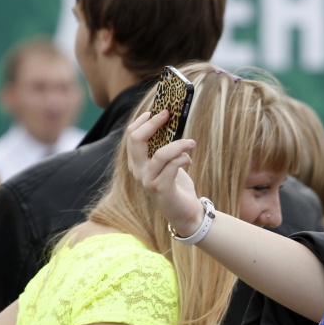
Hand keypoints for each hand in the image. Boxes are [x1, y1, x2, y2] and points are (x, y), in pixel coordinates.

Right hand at [126, 111, 204, 235]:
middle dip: (153, 123)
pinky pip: (172, 166)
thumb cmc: (177, 185)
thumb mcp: (169, 163)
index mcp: (137, 162)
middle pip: (136, 139)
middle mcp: (138, 171)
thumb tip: (173, 122)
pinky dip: (183, 158)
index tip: (160, 110)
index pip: (131, 135)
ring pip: (160, 153)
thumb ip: (166, 147)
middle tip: (169, 114)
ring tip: (192, 143)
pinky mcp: (161, 188)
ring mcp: (147, 180)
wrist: (185, 213)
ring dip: (179, 144)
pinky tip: (189, 160)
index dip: (144, 120)